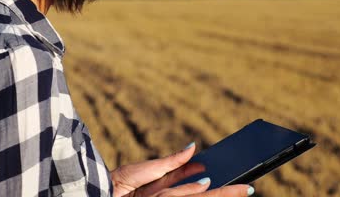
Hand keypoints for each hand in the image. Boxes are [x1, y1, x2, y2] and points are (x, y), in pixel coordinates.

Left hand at [110, 143, 253, 196]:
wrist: (92, 193)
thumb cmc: (113, 183)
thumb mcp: (141, 170)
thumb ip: (169, 162)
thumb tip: (194, 147)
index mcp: (160, 189)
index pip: (189, 184)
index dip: (210, 179)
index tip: (227, 172)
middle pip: (198, 194)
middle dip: (223, 193)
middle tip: (247, 188)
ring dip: (216, 194)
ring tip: (239, 189)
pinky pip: (174, 195)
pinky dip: (189, 190)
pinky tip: (206, 186)